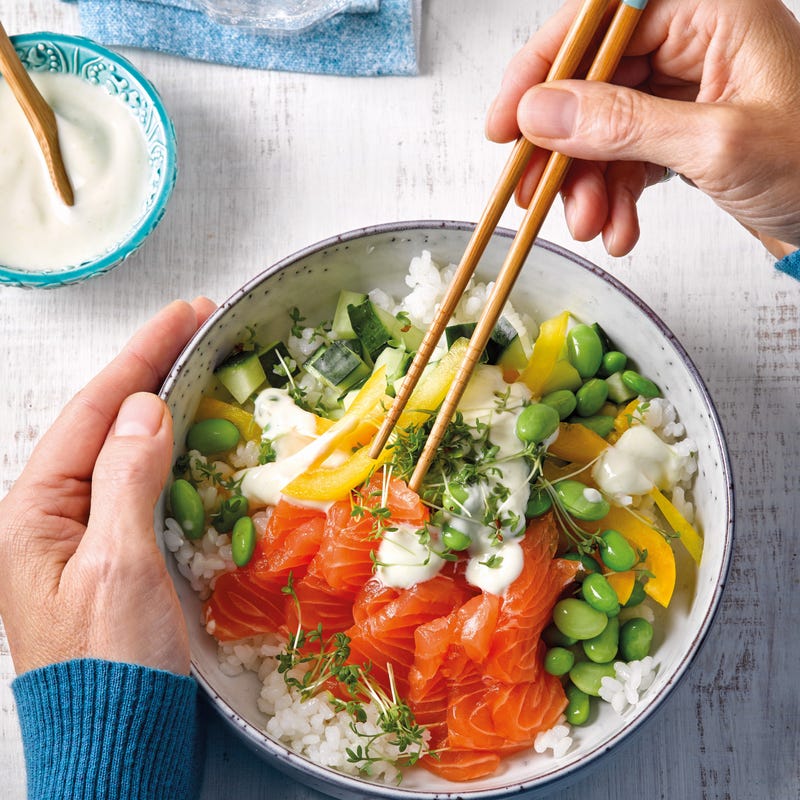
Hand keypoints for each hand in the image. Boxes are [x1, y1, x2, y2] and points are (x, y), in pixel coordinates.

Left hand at [0, 298, 215, 675]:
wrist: (116, 739)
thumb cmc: (110, 664)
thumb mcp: (119, 567)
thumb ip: (127, 479)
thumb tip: (146, 407)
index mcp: (33, 511)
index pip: (94, 411)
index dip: (141, 356)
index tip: (185, 313)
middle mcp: (51, 514)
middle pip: (105, 421)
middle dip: (150, 368)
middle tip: (197, 325)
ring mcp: (82, 532)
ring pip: (124, 448)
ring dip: (162, 404)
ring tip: (196, 363)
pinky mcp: (114, 550)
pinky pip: (140, 482)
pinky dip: (170, 449)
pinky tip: (189, 431)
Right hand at [486, 0, 799, 256]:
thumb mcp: (715, 145)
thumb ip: (623, 123)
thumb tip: (541, 111)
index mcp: (711, 11)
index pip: (598, 20)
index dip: (541, 69)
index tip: (507, 123)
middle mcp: (694, 41)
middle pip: (592, 81)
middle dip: (565, 149)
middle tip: (537, 192)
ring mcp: (685, 89)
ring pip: (601, 127)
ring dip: (586, 184)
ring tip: (592, 225)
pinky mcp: (680, 132)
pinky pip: (624, 158)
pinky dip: (613, 197)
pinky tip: (619, 229)